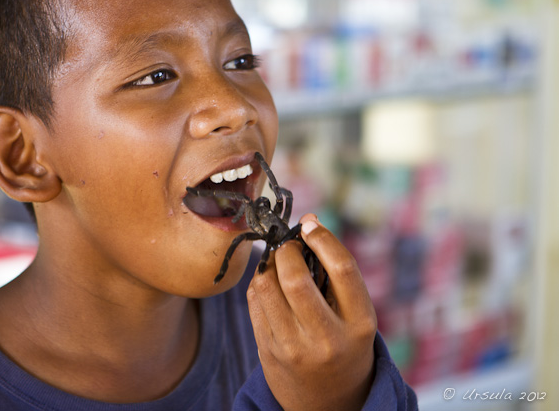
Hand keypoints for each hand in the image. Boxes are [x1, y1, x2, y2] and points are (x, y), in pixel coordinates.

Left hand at [247, 214, 376, 410]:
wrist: (327, 400)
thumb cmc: (344, 343)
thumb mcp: (355, 315)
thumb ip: (336, 274)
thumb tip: (309, 222)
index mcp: (359, 324)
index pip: (342, 269)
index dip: (323, 239)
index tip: (310, 224)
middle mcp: (327, 338)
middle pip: (296, 278)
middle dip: (287, 250)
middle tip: (289, 244)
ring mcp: (293, 347)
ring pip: (266, 286)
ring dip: (268, 263)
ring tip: (278, 262)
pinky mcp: (268, 350)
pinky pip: (254, 300)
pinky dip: (259, 281)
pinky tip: (270, 282)